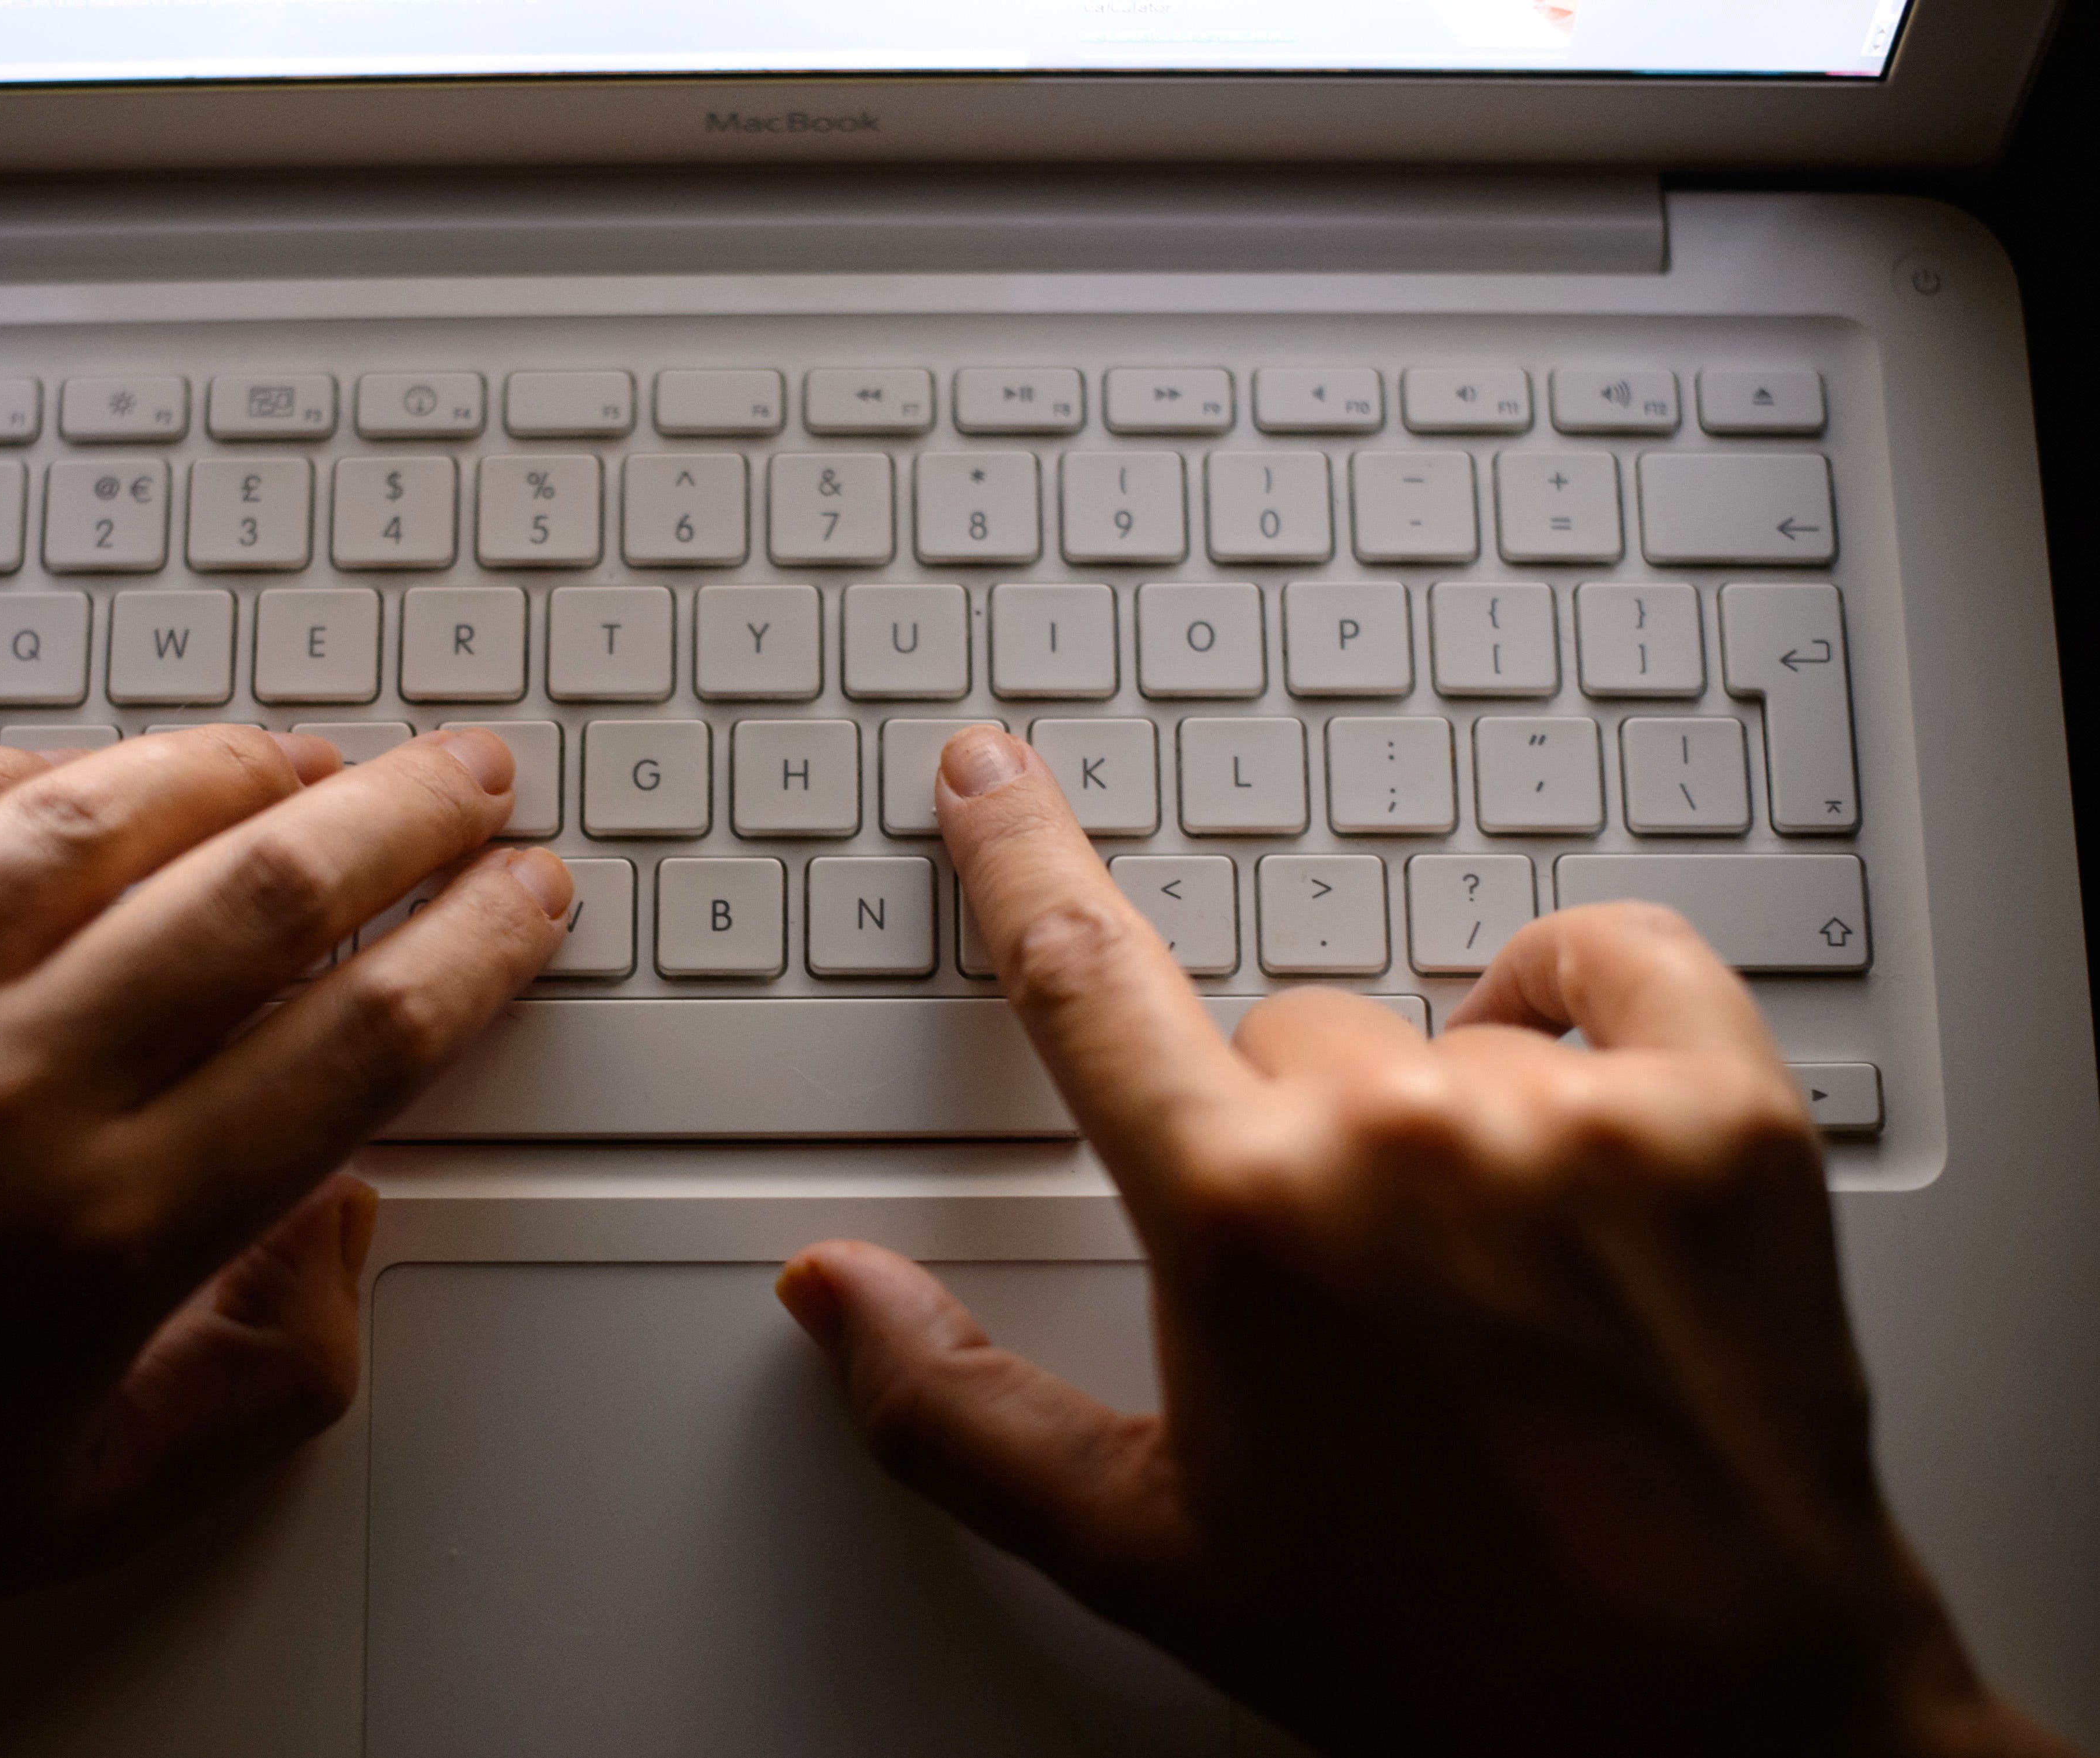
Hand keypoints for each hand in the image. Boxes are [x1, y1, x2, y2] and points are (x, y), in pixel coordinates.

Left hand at [0, 725, 569, 1738]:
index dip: (472, 947)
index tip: (522, 899)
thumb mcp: (82, 1504)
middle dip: (406, 818)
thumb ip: (268, 1381)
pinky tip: (103, 771)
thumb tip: (348, 1218)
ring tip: (312, 756)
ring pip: (106, 815)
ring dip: (241, 764)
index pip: (358, 1041)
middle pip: (266, 895)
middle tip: (468, 780)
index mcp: (104, 1240)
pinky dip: (40, 770)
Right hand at [778, 728, 2072, 1757]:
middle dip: (1291, 1145)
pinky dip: (1586, 1006)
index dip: (1021, 856)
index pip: (1083, 976)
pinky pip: (1615, 956)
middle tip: (1364, 1302)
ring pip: (1440, 1028)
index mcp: (1242, 1220)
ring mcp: (1572, 1112)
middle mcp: (1397, 1135)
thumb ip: (958, 1409)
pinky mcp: (1725, 1109)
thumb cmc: (1443, 1647)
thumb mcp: (1156, 1551)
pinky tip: (1578, 1120)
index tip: (995, 775)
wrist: (1718, 1720)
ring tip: (1498, 1288)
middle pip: (1280, 1038)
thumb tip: (833, 1295)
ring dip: (1444, 1121)